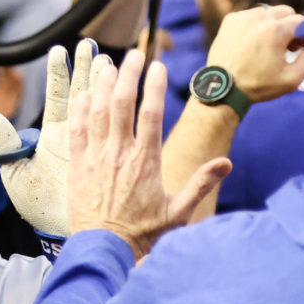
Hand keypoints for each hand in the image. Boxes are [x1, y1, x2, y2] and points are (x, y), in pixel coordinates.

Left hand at [0, 39, 112, 236]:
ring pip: (101, 107)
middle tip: (91, 45)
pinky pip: (112, 131)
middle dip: (87, 69)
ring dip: (103, 83)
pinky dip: (114, 112)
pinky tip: (118, 93)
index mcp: (57, 136)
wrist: (68, 233)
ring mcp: (95, 146)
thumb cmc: (42, 206)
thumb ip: (6, 143)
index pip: (60, 96)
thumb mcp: (17, 173)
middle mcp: (75, 137)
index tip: (60, 50)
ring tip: (107, 59)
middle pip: (84, 94)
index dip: (60, 73)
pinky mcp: (110, 159)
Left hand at [68, 51, 230, 259]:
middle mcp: (119, 154)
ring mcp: (95, 158)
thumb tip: (227, 163)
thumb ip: (200, 184)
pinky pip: (77, 130)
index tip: (157, 65)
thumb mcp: (178, 212)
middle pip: (122, 103)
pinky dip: (80, 110)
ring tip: (108, 64)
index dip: (154, 86)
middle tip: (133, 54)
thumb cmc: (142, 233)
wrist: (104, 249)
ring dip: (102, 85)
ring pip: (97, 112)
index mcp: (146, 161)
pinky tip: (85, 93)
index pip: (151, 114)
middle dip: (127, 74)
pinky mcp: (77, 166)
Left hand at [206, 5, 303, 103]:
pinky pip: (251, 15)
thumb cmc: (258, 86)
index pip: (302, 21)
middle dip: (290, 27)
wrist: (222, 90)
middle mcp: (258, 17)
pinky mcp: (230, 19)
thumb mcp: (292, 78)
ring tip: (267, 46)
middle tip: (284, 47)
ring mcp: (242, 17)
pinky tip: (251, 43)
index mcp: (275, 30)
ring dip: (272, 25)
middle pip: (286, 12)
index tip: (298, 49)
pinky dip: (255, 26)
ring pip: (269, 13)